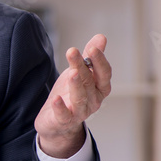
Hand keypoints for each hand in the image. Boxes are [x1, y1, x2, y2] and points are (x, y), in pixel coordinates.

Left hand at [34, 34, 111, 157]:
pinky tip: (56, 98)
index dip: (100, 61)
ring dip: (76, 85)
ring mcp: (79, 112)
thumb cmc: (70, 94)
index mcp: (99, 88)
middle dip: (82, 66)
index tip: (93, 47)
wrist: (57, 123)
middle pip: (89, 82)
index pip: (104, 74)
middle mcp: (93, 101)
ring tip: (71, 72)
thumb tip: (102, 37)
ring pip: (80, 98)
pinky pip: (64, 115)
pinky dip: (61, 107)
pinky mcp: (64, 121)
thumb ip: (90, 58)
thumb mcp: (79, 73)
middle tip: (72, 51)